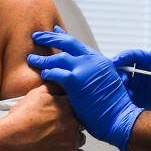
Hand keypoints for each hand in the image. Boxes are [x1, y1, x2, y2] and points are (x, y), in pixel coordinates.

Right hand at [7, 84, 86, 150]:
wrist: (15, 139)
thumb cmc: (22, 118)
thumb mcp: (36, 94)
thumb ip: (52, 87)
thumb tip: (59, 81)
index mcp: (66, 106)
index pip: (78, 106)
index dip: (71, 110)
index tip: (65, 114)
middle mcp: (73, 121)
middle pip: (80, 122)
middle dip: (72, 124)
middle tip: (59, 128)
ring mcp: (72, 139)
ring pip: (81, 138)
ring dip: (73, 139)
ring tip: (58, 140)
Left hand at [28, 26, 142, 150]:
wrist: (119, 118)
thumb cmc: (114, 108)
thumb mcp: (107, 84)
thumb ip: (94, 76)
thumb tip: (83, 78)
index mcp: (100, 61)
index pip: (78, 44)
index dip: (63, 37)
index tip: (55, 31)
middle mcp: (92, 61)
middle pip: (67, 42)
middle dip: (50, 37)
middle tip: (37, 35)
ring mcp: (84, 69)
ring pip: (58, 57)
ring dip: (43, 58)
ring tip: (31, 58)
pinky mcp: (76, 81)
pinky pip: (56, 73)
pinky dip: (48, 72)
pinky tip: (43, 73)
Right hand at [112, 49, 150, 117]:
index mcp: (143, 60)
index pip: (129, 56)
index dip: (121, 58)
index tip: (115, 61)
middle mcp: (135, 71)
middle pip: (120, 69)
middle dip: (118, 74)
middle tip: (124, 81)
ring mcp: (132, 84)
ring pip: (120, 83)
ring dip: (120, 87)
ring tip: (130, 93)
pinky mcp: (132, 96)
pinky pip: (123, 95)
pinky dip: (123, 97)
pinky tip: (130, 100)